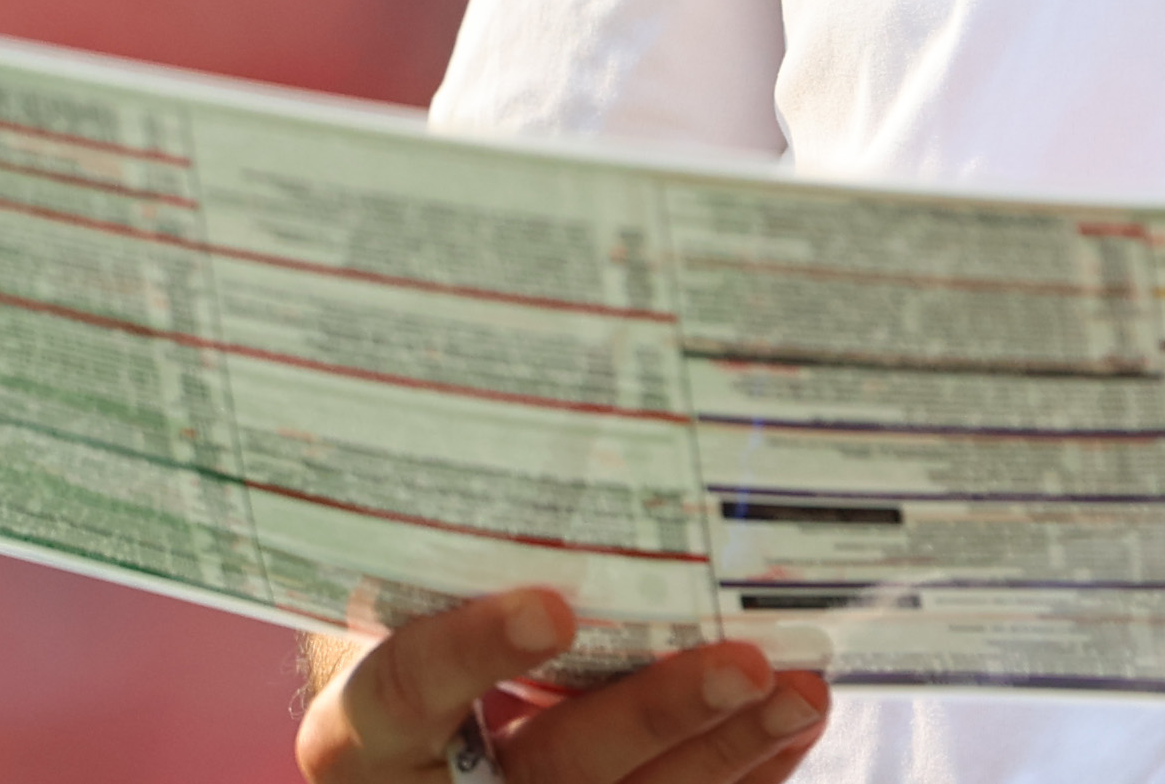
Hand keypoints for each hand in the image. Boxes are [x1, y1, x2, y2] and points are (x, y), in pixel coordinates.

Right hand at [297, 589, 829, 783]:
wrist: (407, 751)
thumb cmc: (405, 640)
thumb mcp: (391, 606)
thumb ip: (446, 558)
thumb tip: (548, 416)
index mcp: (363, 738)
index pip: (404, 694)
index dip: (472, 653)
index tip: (551, 606)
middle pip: (552, 770)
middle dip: (654, 718)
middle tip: (741, 663)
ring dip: (728, 751)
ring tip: (801, 690)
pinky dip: (746, 774)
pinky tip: (793, 720)